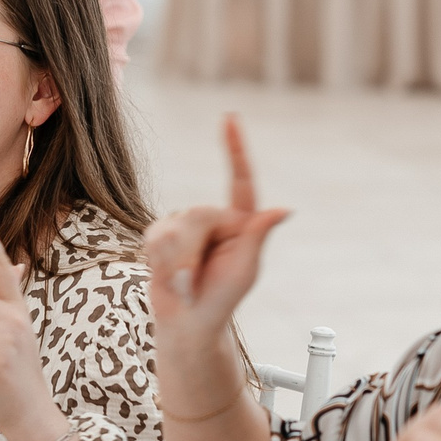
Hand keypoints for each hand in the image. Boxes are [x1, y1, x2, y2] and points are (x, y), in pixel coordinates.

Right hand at [141, 115, 288, 369]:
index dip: (235, 148)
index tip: (230, 118)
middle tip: (196, 280)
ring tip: (186, 283)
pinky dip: (163, 262)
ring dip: (181, 262)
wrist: (189, 323)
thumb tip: (283, 210)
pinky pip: (156, 237)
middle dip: (195, 249)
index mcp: (240, 221)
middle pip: (200, 213)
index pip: (240, 179)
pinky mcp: (159, 235)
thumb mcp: (246, 269)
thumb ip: (257, 236)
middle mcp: (212, 218)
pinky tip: (170, 278)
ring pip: (175, 227)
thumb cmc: (224, 297)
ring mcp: (183, 225)